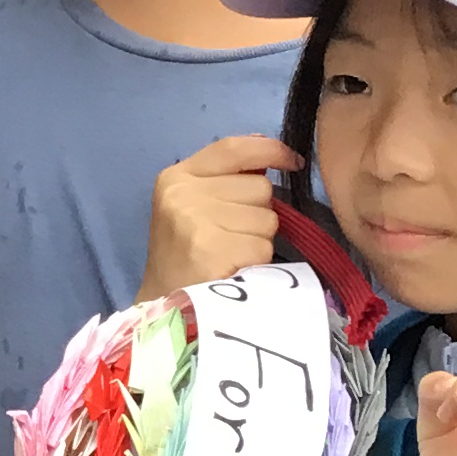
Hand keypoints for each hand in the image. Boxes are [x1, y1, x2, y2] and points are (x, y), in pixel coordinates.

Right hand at [135, 136, 298, 300]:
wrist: (164, 306)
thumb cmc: (184, 254)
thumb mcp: (192, 204)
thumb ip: (226, 177)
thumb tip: (271, 152)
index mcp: (176, 178)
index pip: (233, 148)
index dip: (270, 150)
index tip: (292, 162)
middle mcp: (183, 195)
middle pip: (259, 187)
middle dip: (258, 211)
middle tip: (233, 235)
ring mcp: (195, 223)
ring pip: (267, 218)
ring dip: (260, 239)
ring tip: (232, 253)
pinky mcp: (211, 252)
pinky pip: (263, 246)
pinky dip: (257, 262)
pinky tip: (234, 269)